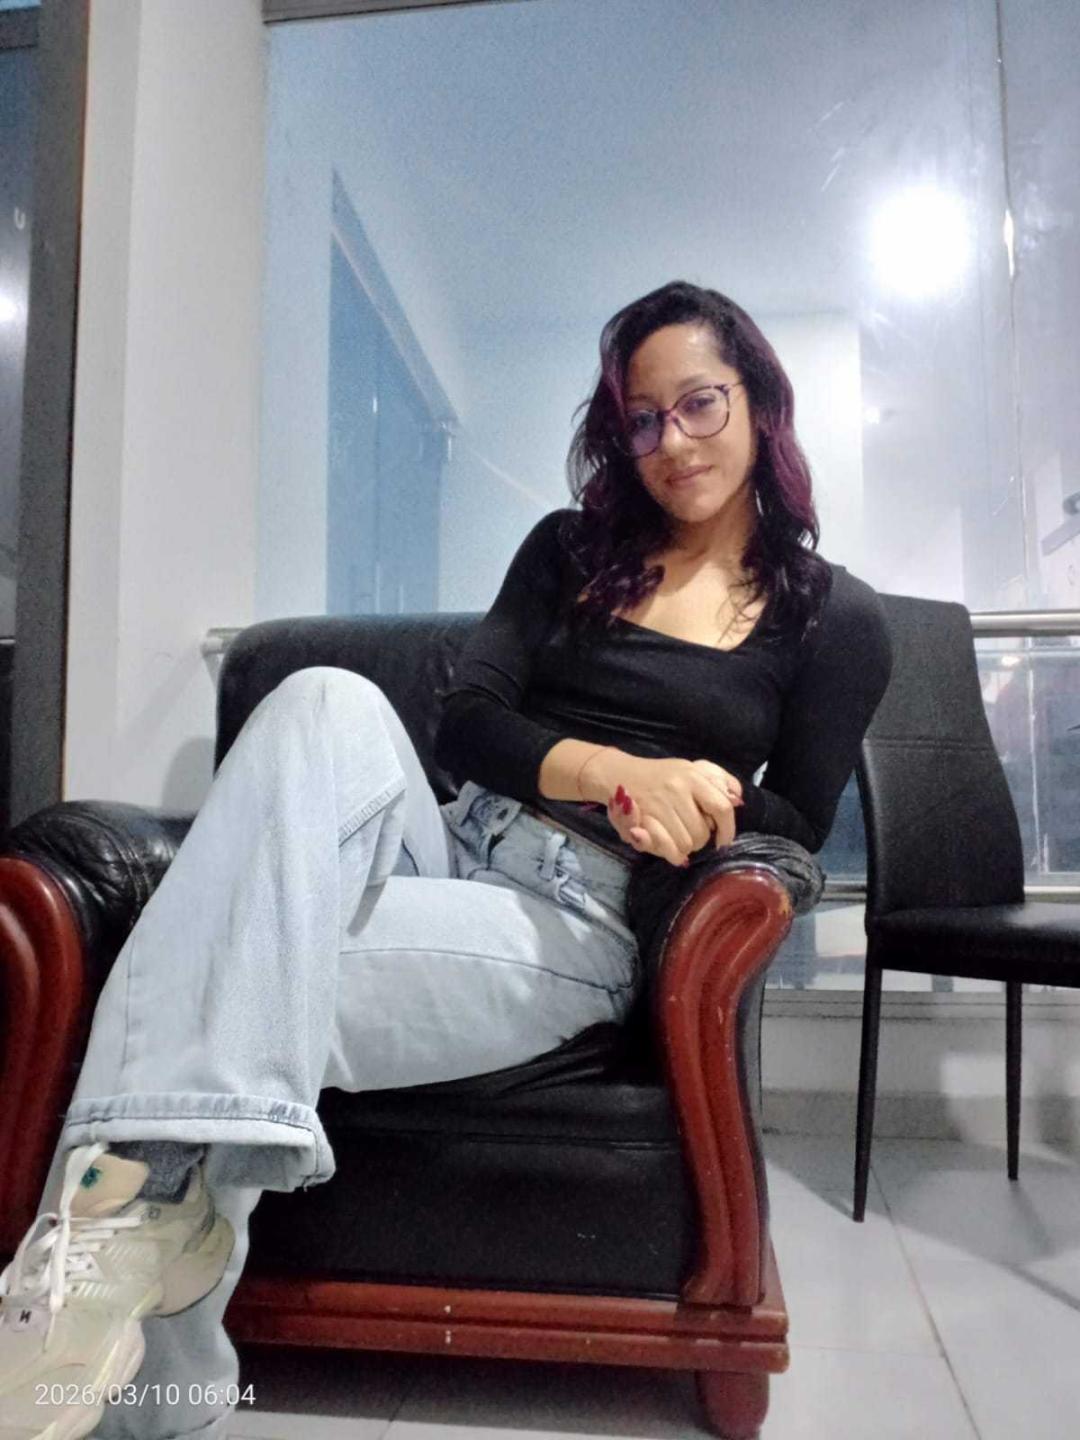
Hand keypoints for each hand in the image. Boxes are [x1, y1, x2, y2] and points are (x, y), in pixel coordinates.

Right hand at [597, 754, 741, 866]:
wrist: (618, 774)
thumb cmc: (660, 775)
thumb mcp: (690, 769)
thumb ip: (717, 780)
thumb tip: (738, 799)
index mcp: (692, 776)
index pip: (722, 807)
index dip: (728, 829)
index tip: (724, 840)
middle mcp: (677, 789)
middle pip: (703, 832)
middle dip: (701, 839)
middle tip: (692, 833)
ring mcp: (659, 805)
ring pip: (687, 843)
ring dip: (685, 846)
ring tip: (677, 835)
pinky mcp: (643, 820)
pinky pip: (669, 849)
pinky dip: (672, 853)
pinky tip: (669, 846)